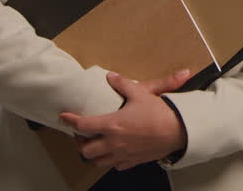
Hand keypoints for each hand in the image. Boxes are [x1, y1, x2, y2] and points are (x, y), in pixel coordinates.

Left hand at [59, 71, 188, 169]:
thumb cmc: (159, 113)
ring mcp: (122, 155)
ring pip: (98, 162)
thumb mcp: (141, 93)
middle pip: (86, 150)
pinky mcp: (133, 161)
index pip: (83, 126)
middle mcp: (113, 143)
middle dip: (80, 143)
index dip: (70, 121)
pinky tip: (115, 153)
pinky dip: (111, 161)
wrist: (178, 131)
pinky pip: (116, 166)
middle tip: (82, 134)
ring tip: (96, 144)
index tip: (64, 117)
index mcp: (112, 125)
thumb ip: (123, 84)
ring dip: (93, 154)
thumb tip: (111, 76)